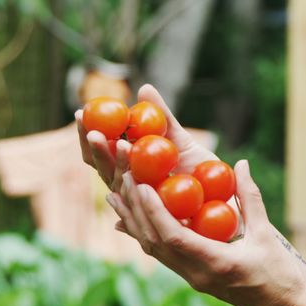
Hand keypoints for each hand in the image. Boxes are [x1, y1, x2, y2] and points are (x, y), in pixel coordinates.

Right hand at [77, 84, 217, 192]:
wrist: (226, 194)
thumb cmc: (200, 167)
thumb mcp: (180, 138)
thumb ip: (161, 116)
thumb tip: (143, 88)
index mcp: (128, 170)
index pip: (98, 153)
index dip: (86, 135)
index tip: (80, 112)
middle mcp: (130, 188)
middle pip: (102, 169)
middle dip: (95, 150)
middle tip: (93, 130)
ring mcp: (142, 205)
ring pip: (121, 185)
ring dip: (117, 165)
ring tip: (121, 144)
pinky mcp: (160, 218)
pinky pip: (145, 205)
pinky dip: (139, 191)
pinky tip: (136, 175)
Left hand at [107, 160, 305, 305]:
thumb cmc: (279, 273)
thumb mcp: (267, 233)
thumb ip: (250, 198)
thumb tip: (240, 164)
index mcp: (215, 263)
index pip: (174, 237)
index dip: (154, 211)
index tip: (142, 185)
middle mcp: (196, 274)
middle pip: (155, 242)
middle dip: (135, 210)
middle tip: (123, 179)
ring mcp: (192, 279)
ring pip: (153, 250)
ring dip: (133, 222)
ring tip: (115, 196)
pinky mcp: (192, 278)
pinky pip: (162, 255)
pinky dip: (145, 234)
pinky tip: (130, 222)